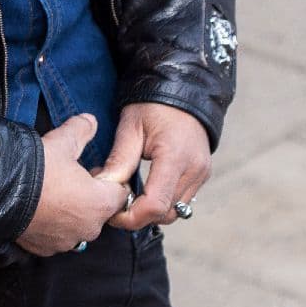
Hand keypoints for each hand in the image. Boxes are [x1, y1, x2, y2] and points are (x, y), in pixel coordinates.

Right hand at [17, 113, 128, 256]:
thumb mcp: (61, 141)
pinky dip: (51, 224)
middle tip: (70, 178)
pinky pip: (56, 235)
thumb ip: (81, 130)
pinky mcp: (45, 248)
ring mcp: (66, 241)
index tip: (93, 169)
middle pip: (99, 210)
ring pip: (77, 224)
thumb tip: (90, 121)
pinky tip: (38, 208)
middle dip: (89, 196)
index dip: (108, 178)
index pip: (120, 192)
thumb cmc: (35, 169)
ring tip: (51, 193)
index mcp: (100, 203)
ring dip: (70, 212)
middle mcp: (88, 228)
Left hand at [95, 102, 210, 230]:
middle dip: (138, 216)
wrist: (182, 90)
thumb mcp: (130, 127)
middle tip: (114, 205)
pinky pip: (182, 200)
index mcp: (175, 157)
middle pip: (166, 213)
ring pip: (176, 211)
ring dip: (151, 211)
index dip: (132, 216)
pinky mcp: (202, 175)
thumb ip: (119, 160)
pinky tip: (144, 190)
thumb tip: (103, 188)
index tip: (111, 213)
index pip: (155, 205)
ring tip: (128, 197)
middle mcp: (194, 170)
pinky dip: (162, 202)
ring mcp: (201, 174)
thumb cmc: (152, 105)